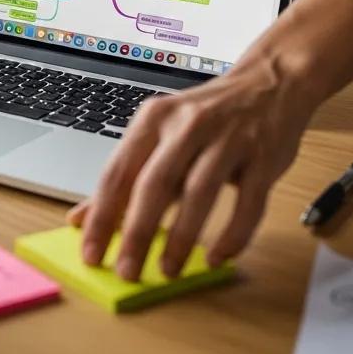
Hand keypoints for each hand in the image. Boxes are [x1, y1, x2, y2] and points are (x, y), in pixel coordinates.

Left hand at [66, 56, 316, 280]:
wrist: (268, 82)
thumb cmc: (206, 116)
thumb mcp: (161, 134)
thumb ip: (127, 176)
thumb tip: (84, 217)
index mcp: (155, 118)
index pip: (118, 171)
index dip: (101, 215)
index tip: (90, 252)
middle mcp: (187, 124)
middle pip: (154, 182)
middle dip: (137, 232)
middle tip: (126, 271)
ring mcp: (228, 139)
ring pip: (199, 192)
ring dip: (182, 237)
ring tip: (168, 269)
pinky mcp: (263, 157)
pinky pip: (248, 204)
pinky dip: (233, 235)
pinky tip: (218, 257)